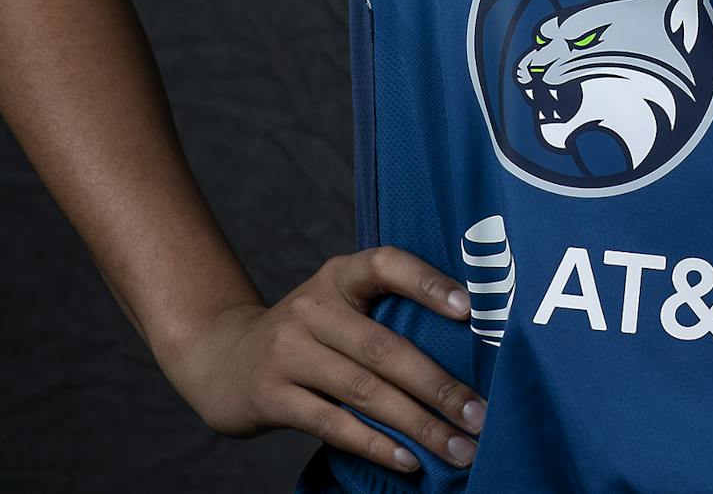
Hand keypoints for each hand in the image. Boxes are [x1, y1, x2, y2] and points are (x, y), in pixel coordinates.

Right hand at [164, 246, 487, 475]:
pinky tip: (409, 459)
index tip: (469, 309)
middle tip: (481, 414)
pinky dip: (375, 443)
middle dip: (439, 386)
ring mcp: (289, 351)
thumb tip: (465, 349)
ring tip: (459, 448)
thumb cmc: (306, 333)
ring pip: (365, 391)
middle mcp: (313, 307)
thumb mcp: (337, 305)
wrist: (220, 357)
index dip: (427, 283)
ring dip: (418, 424)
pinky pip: (333, 423)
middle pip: (385, 347)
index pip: (387, 264)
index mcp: (339, 276)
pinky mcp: (272, 395)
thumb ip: (384, 313)